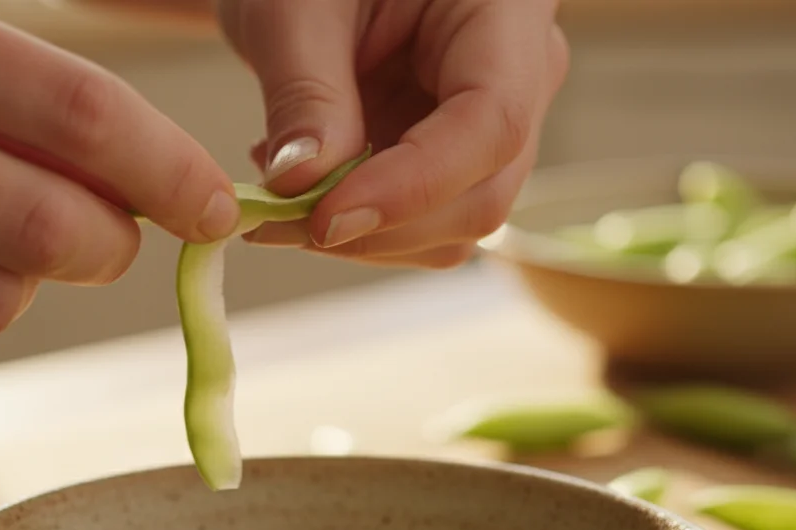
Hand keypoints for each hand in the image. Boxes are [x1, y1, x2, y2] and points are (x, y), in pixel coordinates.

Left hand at [218, 0, 568, 267]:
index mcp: (505, 11)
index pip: (491, 123)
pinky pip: (419, 228)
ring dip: (359, 239)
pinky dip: (354, 228)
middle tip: (274, 221)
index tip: (325, 218)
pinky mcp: (451, 166)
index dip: (413, 185)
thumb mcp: (294, 8)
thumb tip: (299, 184)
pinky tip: (301, 186)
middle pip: (481, 193)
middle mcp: (520, 76)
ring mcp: (489, 130)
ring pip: (451, 229)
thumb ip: (303, 91)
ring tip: (279, 193)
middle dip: (377, 227)